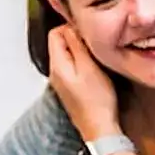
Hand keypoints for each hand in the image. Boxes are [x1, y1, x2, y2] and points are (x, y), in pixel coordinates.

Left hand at [48, 25, 120, 141]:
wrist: (100, 128)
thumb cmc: (97, 99)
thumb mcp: (89, 66)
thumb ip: (77, 45)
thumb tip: (70, 26)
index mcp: (57, 64)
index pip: (55, 32)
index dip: (71, 27)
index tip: (89, 34)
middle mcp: (55, 72)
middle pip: (60, 43)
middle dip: (77, 39)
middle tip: (95, 46)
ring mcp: (61, 81)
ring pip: (68, 54)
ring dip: (81, 51)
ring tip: (97, 57)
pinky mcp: (70, 88)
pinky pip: (73, 66)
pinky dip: (83, 63)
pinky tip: (95, 70)